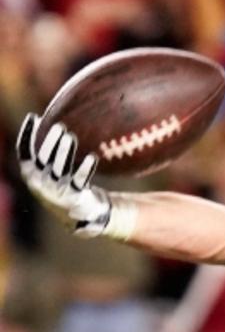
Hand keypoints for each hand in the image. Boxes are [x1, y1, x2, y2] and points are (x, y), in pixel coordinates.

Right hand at [16, 114, 113, 237]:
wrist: (75, 214)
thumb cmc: (59, 185)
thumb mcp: (46, 171)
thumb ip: (44, 151)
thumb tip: (40, 119)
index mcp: (30, 174)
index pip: (24, 151)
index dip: (27, 134)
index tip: (33, 117)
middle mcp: (40, 182)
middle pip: (44, 158)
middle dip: (51, 141)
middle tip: (60, 126)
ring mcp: (57, 190)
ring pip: (60, 167)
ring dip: (65, 151)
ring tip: (70, 137)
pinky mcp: (74, 197)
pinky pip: (80, 180)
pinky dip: (86, 168)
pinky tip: (92, 157)